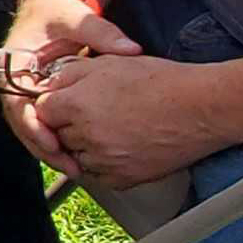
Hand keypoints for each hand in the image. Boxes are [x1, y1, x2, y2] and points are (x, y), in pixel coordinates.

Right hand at [0, 0, 143, 177]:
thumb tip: (131, 50)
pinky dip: (55, 141)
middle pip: (22, 124)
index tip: (54, 142)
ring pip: (31, 130)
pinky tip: (75, 156)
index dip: (34, 126)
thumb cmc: (59, 11)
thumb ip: (101, 33)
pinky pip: (42, 125)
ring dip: (50, 150)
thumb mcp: (76, 18)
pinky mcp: (37, 98)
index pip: (16, 103)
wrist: (50, 5)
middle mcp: (13, 81)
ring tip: (76, 169)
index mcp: (14, 62)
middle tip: (70, 166)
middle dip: (44, 148)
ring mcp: (24, 92)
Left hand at [33, 54, 232, 189]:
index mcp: (78, 105)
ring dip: (86, 144)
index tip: (67, 100)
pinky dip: (104, 162)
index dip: (56, 102)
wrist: (200, 108)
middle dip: (70, 123)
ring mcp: (105, 162)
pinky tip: (124, 142)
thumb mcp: (108, 63)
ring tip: (114, 125)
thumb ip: (71, 75)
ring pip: (78, 156)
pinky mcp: (122, 180)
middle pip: (59, 135)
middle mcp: (87, 137)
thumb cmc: (160, 82)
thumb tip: (52, 86)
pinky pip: (99, 174)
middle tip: (96, 110)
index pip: (43, 111)